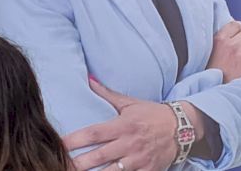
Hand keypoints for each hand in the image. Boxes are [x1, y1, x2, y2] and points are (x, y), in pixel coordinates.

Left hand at [63, 78, 196, 170]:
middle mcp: (129, 143)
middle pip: (98, 156)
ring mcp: (139, 159)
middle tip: (60, 166)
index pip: (93, 134)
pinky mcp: (148, 170)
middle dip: (78, 163)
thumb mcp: (131, 103)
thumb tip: (89, 79)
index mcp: (123, 125)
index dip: (73, 140)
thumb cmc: (152, 114)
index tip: (58, 145)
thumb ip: (107, 94)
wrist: (183, 126)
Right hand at [206, 20, 240, 82]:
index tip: (234, 39)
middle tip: (236, 55)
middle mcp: (233, 46)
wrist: (212, 96)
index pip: (237, 24)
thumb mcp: (207, 53)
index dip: (237, 32)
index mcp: (220, 40)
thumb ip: (220, 39)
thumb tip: (235, 27)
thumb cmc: (209, 75)